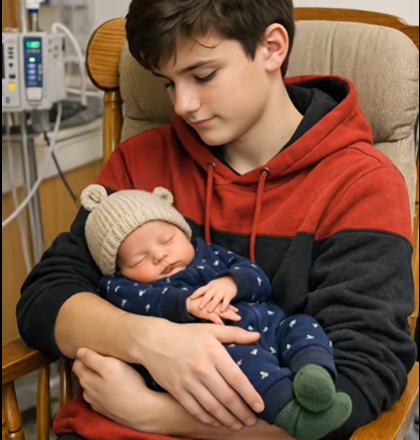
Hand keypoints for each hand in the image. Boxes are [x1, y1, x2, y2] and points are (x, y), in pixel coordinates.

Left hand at [73, 348, 158, 431]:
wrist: (140, 410)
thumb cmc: (127, 384)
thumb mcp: (111, 365)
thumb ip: (92, 359)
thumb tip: (79, 352)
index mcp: (86, 380)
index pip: (77, 364)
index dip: (84, 355)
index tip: (96, 349)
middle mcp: (87, 392)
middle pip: (84, 375)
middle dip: (91, 366)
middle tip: (105, 357)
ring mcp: (96, 403)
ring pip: (92, 386)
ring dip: (97, 378)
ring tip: (111, 371)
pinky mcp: (105, 409)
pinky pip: (100, 396)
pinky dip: (104, 389)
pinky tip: (114, 387)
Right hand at [139, 320, 263, 429]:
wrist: (153, 340)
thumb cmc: (185, 334)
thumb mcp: (210, 330)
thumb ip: (235, 334)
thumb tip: (257, 336)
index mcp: (213, 352)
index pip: (237, 378)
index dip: (250, 395)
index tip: (260, 406)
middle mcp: (202, 368)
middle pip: (227, 397)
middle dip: (242, 412)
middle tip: (252, 421)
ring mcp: (188, 381)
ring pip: (212, 407)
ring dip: (227, 419)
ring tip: (238, 425)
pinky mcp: (176, 390)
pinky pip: (195, 410)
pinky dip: (208, 419)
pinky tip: (217, 422)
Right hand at [187, 296, 240, 323]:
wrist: (187, 302)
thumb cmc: (198, 304)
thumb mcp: (208, 304)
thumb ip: (215, 308)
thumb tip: (222, 314)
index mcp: (215, 303)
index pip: (225, 305)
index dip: (232, 308)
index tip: (237, 311)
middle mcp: (214, 305)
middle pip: (225, 309)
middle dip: (232, 313)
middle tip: (239, 317)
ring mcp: (210, 308)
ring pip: (221, 312)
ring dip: (229, 315)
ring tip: (236, 318)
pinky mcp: (204, 312)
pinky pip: (212, 317)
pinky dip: (217, 320)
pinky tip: (222, 324)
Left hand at [191, 276, 237, 312]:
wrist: (231, 280)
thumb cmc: (218, 286)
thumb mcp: (211, 286)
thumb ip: (204, 292)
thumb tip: (192, 298)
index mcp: (209, 286)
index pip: (201, 289)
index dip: (196, 293)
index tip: (191, 298)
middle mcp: (215, 288)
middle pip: (209, 294)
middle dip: (204, 301)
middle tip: (200, 307)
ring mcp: (222, 291)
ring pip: (217, 298)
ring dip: (213, 304)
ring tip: (209, 311)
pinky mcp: (229, 294)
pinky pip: (226, 301)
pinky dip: (224, 306)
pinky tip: (221, 310)